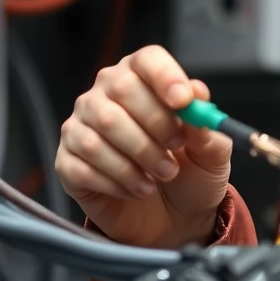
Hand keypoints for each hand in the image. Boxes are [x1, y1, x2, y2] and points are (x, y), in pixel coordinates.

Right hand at [55, 46, 231, 248]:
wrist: (172, 219)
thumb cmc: (190, 175)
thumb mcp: (211, 154)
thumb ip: (206, 126)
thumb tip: (197, 97)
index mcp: (144, 80)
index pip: (147, 60)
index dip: (165, 77)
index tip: (183, 102)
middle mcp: (106, 94)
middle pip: (122, 88)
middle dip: (155, 124)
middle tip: (176, 150)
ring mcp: (82, 126)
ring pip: (102, 130)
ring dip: (138, 159)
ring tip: (161, 176)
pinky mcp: (67, 160)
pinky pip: (83, 165)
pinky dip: (117, 182)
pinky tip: (137, 189)